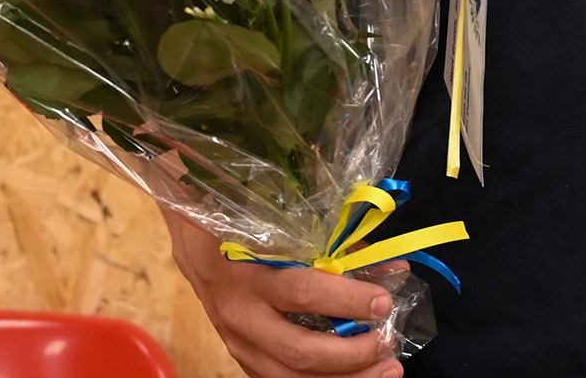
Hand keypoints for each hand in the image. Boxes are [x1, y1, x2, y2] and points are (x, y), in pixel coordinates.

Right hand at [163, 208, 405, 377]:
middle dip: (352, 354)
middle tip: (388, 343)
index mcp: (250, 271)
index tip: (384, 301)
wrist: (192, 236)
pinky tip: (349, 377)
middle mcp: (240, 313)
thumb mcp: (286, 224)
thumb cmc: (245, 222)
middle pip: (299, 350)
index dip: (348, 301)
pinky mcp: (238, 355)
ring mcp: (236, 341)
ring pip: (291, 376)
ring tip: (384, 370)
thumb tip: (393, 269)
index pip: (304, 293)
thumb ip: (338, 248)